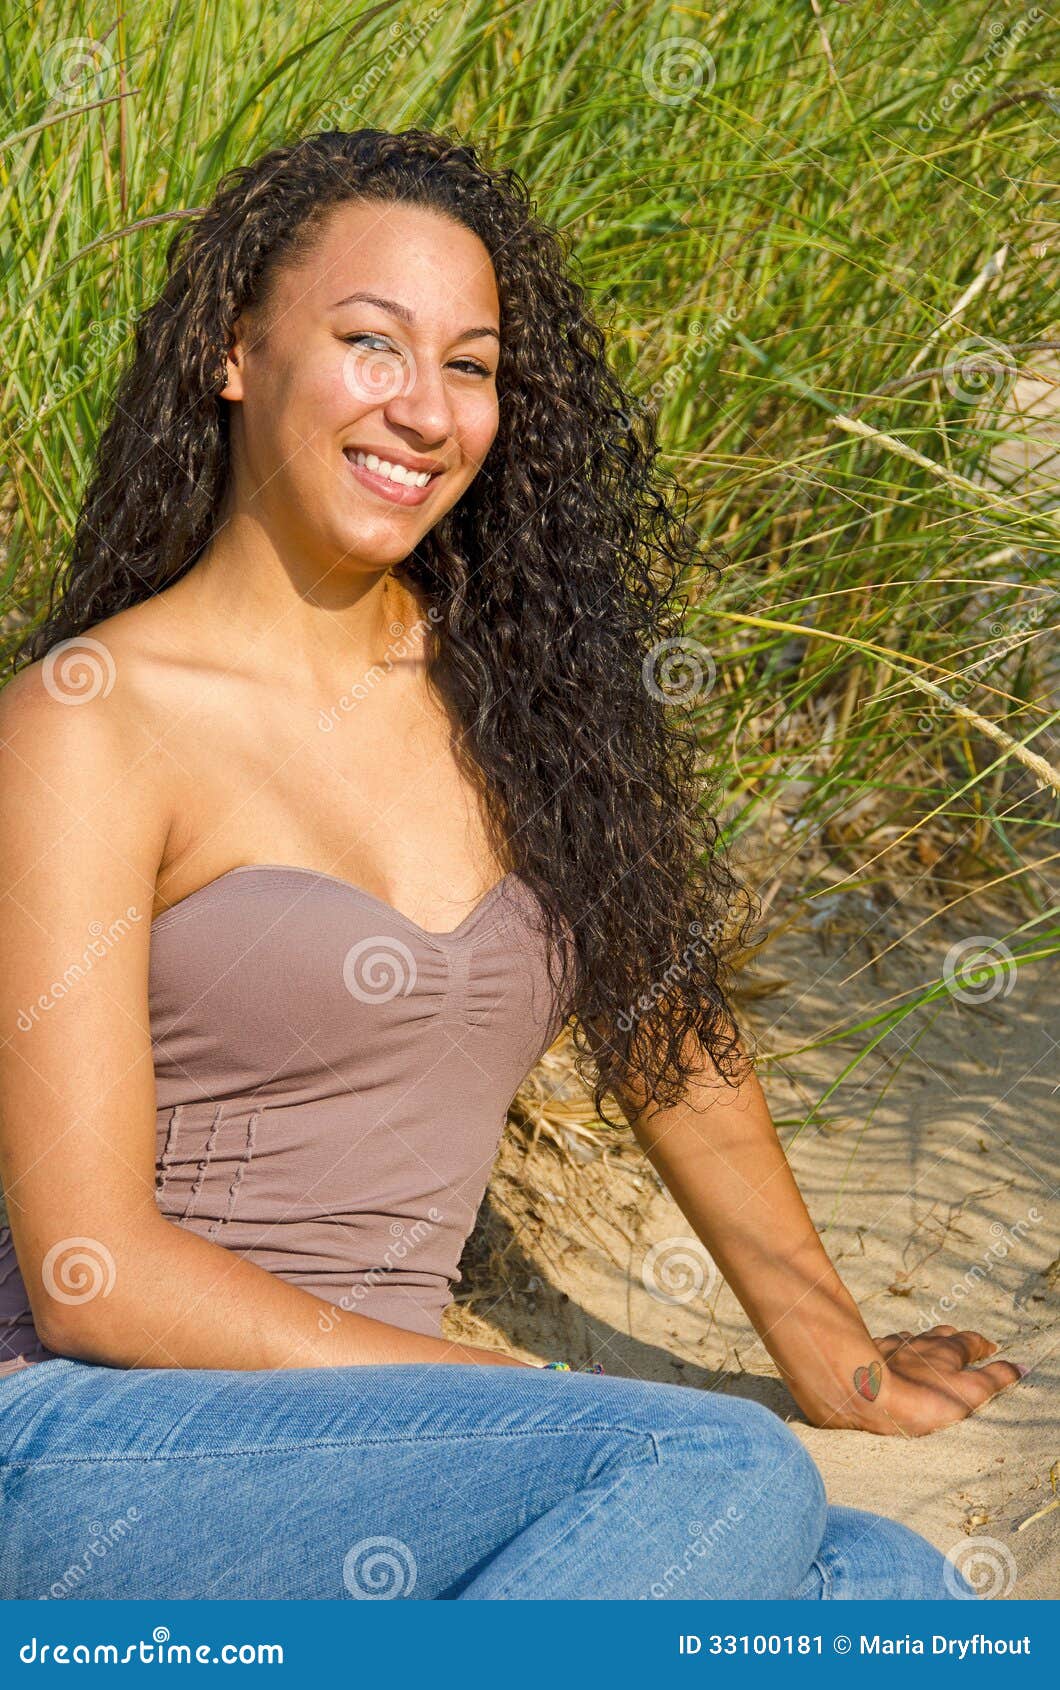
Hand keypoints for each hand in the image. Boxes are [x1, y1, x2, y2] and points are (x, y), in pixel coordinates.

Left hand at [843, 1325, 1023, 1436]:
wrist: (866, 1392)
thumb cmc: (922, 1397)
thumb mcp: (969, 1393)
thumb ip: (995, 1379)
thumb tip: (1020, 1366)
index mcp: (947, 1350)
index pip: (971, 1341)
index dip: (983, 1345)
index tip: (991, 1348)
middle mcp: (921, 1342)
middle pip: (941, 1334)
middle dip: (954, 1338)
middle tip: (961, 1342)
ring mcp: (894, 1345)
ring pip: (913, 1337)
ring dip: (923, 1342)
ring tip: (927, 1348)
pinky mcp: (871, 1354)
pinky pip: (886, 1345)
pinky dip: (894, 1348)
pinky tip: (890, 1353)